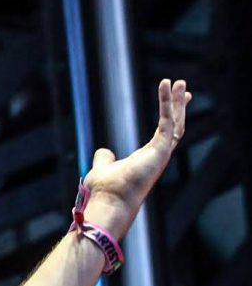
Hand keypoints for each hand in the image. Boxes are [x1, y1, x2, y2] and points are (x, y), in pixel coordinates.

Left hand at [80, 78, 191, 237]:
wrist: (108, 203)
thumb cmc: (105, 191)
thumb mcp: (102, 168)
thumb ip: (104, 159)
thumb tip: (104, 152)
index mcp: (146, 159)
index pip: (163, 134)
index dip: (168, 117)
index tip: (172, 101)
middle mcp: (157, 156)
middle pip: (174, 127)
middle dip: (178, 106)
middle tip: (183, 88)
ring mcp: (161, 154)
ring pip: (175, 123)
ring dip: (177, 102)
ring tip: (180, 83)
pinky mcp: (160, 150)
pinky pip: (167, 121)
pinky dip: (166, 103)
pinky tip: (165, 86)